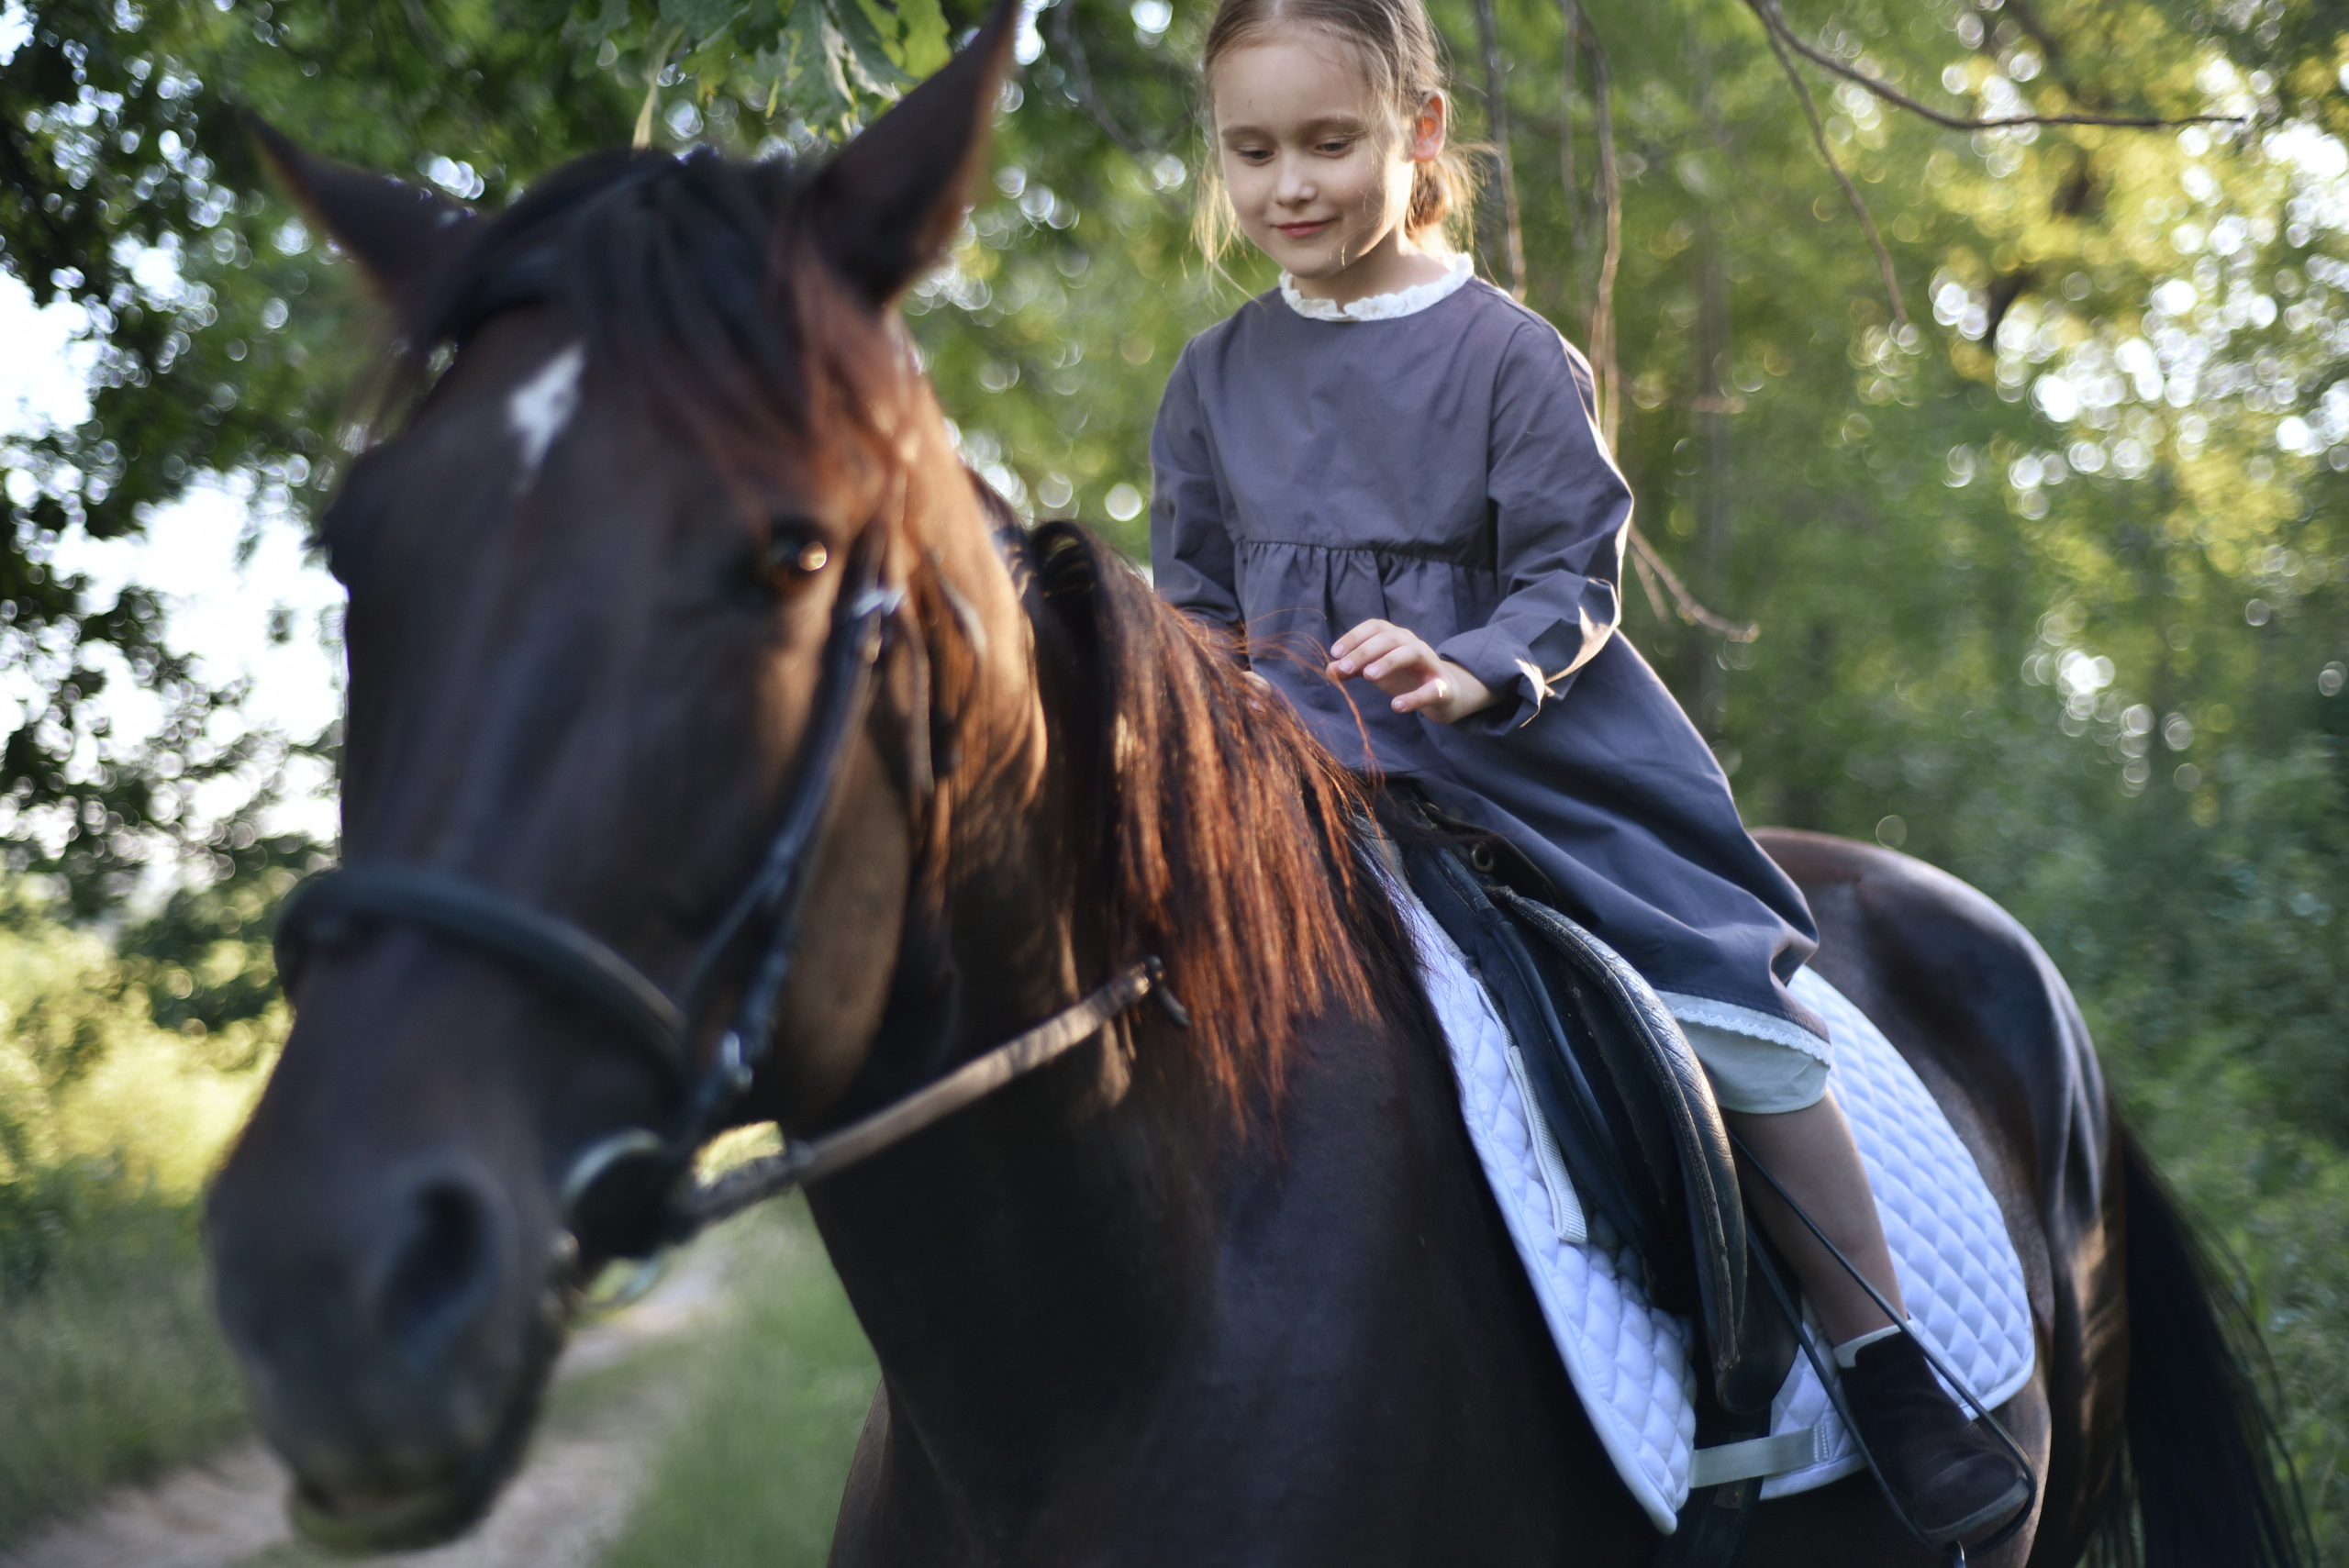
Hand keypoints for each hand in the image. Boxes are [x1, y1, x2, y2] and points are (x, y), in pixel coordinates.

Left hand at [1327, 619, 1495, 723]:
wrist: (1444, 694)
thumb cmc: (1405, 677)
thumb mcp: (1376, 671)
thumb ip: (1353, 669)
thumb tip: (1329, 669)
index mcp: (1396, 638)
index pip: (1375, 627)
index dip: (1354, 636)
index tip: (1335, 652)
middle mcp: (1414, 645)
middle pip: (1390, 638)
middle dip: (1365, 650)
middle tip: (1345, 667)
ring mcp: (1430, 664)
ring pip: (1412, 653)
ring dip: (1389, 662)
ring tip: (1369, 676)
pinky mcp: (1442, 687)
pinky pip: (1431, 689)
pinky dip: (1414, 697)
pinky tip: (1396, 706)